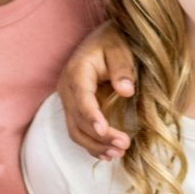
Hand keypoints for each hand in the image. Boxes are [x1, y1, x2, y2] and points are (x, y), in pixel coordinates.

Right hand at [56, 22, 134, 158]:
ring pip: (76, 131)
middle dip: (99, 137)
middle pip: (78, 120)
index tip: (104, 130)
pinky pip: (79, 132)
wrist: (104, 39)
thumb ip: (123, 67)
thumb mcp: (120, 47)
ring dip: (95, 145)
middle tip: (124, 145)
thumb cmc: (114, 41)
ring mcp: (70, 101)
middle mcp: (68, 89)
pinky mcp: (77, 110)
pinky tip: (108, 155)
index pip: (81, 98)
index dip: (91, 116)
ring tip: (118, 154)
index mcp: (77, 72)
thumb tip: (126, 90)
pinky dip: (92, 145)